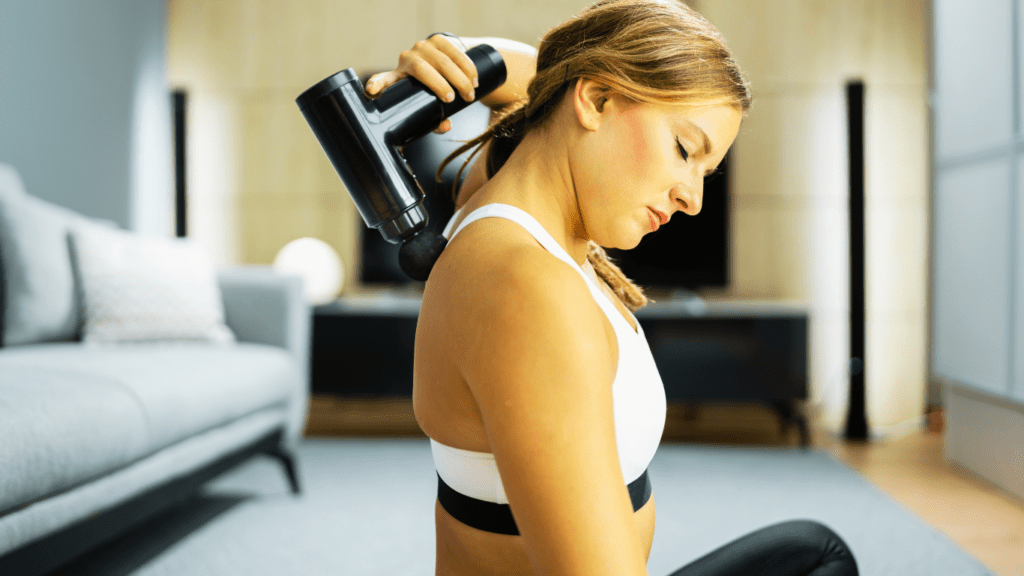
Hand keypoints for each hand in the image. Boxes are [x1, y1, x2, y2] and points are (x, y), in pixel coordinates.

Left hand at [364, 34, 479, 133]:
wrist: (447, 64)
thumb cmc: (435, 90)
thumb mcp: (431, 105)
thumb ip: (435, 120)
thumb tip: (446, 126)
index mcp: (398, 77)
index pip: (383, 80)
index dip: (377, 84)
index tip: (371, 91)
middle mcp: (407, 58)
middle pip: (421, 69)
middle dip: (439, 85)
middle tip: (453, 99)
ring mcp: (423, 47)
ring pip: (442, 61)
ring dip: (459, 78)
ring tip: (470, 94)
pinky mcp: (439, 40)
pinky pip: (454, 52)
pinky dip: (467, 67)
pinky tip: (474, 79)